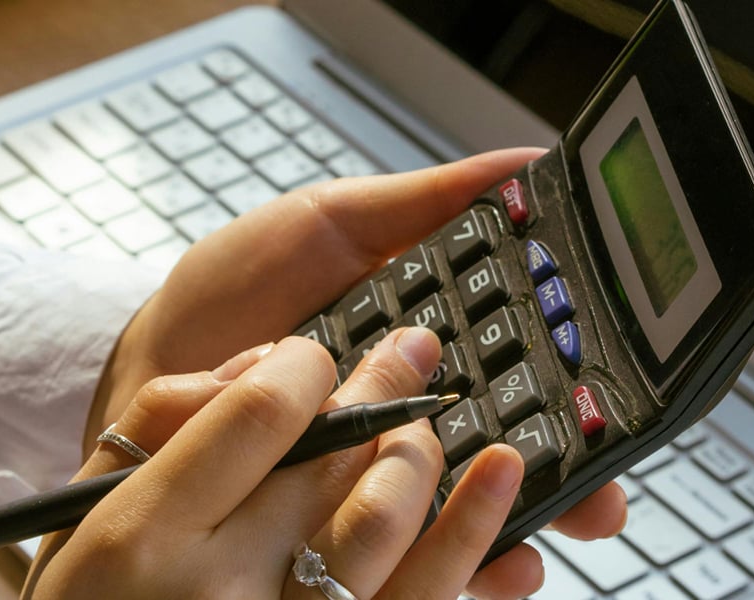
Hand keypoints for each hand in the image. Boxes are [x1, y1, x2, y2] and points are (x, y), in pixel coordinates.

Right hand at [30, 332, 540, 598]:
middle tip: (405, 353)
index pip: (257, 411)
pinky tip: (499, 478)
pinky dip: (473, 535)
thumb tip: (260, 364)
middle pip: (332, 457)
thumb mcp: (81, 515)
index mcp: (147, 537)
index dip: (302, 365)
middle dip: (379, 389)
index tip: (311, 356)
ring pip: (385, 521)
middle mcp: (222, 590)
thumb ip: (154, 427)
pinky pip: (424, 599)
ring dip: (423, 452)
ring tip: (430, 417)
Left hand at [81, 150, 628, 596]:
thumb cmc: (235, 295)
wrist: (145, 357)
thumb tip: (524, 166)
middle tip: (596, 505)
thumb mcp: (331, 225)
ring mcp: (361, 490)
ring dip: (496, 544)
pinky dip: (421, 577)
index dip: (572, 408)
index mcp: (426, 363)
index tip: (608, 420)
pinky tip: (455, 572)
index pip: (521, 389)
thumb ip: (423, 205)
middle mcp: (406, 433)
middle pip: (504, 470)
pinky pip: (378, 568)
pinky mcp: (313, 536)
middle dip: (560, 493)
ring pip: (452, 530)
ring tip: (519, 550)